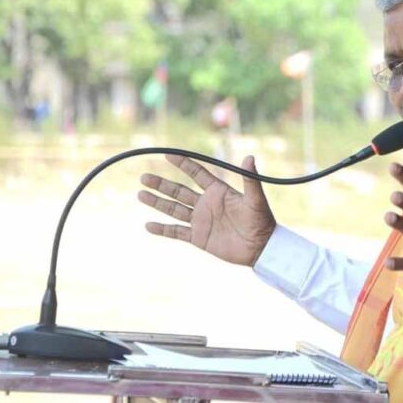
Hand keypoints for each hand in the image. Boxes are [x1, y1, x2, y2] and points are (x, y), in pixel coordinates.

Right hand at [138, 154, 275, 266]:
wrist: (261, 247)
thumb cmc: (261, 220)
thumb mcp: (255, 199)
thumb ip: (250, 179)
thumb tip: (249, 157)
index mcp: (218, 192)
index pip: (197, 174)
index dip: (183, 164)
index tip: (167, 154)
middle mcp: (206, 204)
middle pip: (178, 191)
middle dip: (161, 184)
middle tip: (144, 177)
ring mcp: (201, 221)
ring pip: (174, 209)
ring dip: (157, 202)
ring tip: (140, 194)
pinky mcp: (199, 238)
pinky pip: (176, 232)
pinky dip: (162, 229)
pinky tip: (148, 225)